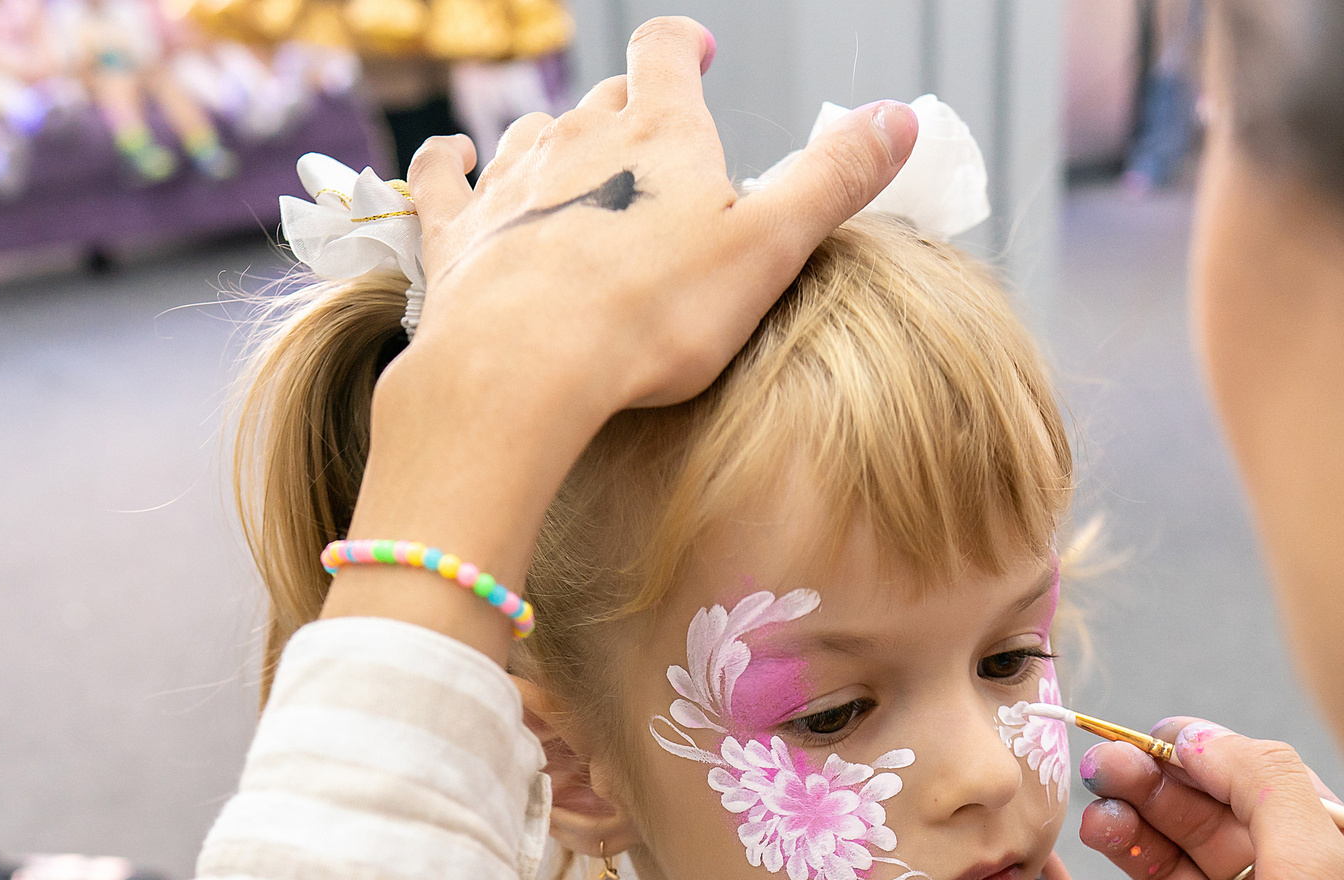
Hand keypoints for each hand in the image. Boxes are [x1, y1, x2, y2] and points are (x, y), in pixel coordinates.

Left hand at [330, 16, 918, 659]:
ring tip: (574, 157)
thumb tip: (901, 117)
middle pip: (605, 99)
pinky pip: (442, 175)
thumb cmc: (653, 316)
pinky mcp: (457, 235)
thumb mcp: (770, 249)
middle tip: (654, 136)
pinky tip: (454, 157)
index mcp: (658, 134)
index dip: (683, 46)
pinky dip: (449, 161)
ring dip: (554, 137)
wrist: (523, 367)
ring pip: (533, 131)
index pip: (666, 55)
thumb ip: (834, 180)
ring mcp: (510, 184)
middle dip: (631, 109)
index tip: (697, 52)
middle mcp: (577, 139)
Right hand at [1031, 723, 1343, 879]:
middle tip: (1105, 763)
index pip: (1272, 789)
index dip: (1215, 756)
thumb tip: (1205, 735)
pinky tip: (1045, 874)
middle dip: (1159, 786)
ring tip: (1090, 812)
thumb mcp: (1325, 879)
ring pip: (1160, 867)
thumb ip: (1266, 789)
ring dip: (1124, 832)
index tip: (1159, 735)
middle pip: (1209, 820)